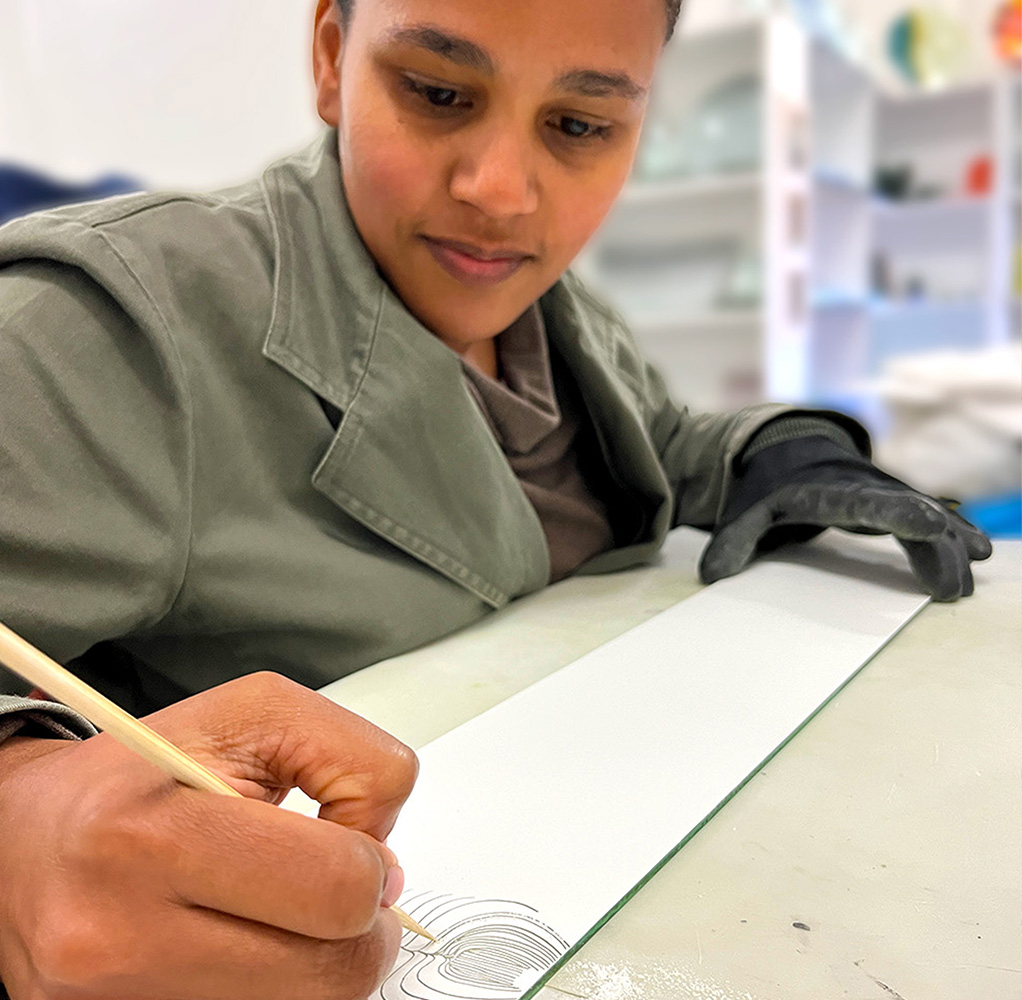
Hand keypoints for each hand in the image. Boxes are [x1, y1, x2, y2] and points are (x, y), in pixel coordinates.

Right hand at [0, 672, 417, 999]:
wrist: (25, 839)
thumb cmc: (143, 770)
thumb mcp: (255, 712)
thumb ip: (352, 760)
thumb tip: (387, 869)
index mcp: (152, 836)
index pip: (335, 886)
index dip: (372, 864)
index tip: (353, 844)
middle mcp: (118, 936)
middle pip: (331, 975)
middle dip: (361, 925)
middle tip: (338, 889)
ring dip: (321, 963)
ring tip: (285, 911)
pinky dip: (277, 989)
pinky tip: (248, 945)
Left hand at [700, 436, 992, 600]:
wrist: (783, 450)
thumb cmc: (765, 486)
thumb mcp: (742, 511)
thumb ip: (730, 541)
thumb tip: (712, 575)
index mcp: (827, 490)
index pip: (867, 501)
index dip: (899, 512)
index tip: (931, 525)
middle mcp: (864, 487)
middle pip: (909, 514)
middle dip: (935, 547)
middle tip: (951, 588)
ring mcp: (883, 492)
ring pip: (928, 516)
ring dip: (951, 546)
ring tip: (966, 583)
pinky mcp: (893, 501)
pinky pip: (930, 516)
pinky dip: (954, 533)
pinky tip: (979, 552)